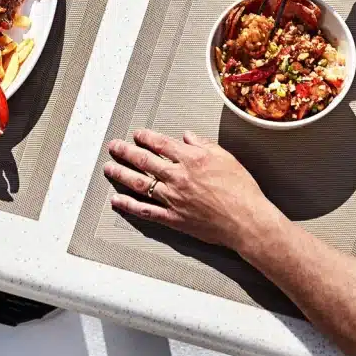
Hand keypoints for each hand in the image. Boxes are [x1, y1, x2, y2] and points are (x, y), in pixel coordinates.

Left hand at [103, 129, 279, 252]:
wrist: (247, 220)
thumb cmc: (241, 190)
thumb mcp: (225, 157)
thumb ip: (203, 144)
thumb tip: (187, 136)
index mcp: (190, 159)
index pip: (160, 144)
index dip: (145, 137)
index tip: (137, 135)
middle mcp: (177, 176)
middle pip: (144, 160)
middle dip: (126, 151)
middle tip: (114, 146)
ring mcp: (173, 198)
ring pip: (139, 183)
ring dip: (121, 173)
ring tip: (108, 167)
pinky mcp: (173, 218)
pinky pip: (146, 211)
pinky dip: (129, 205)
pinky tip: (117, 200)